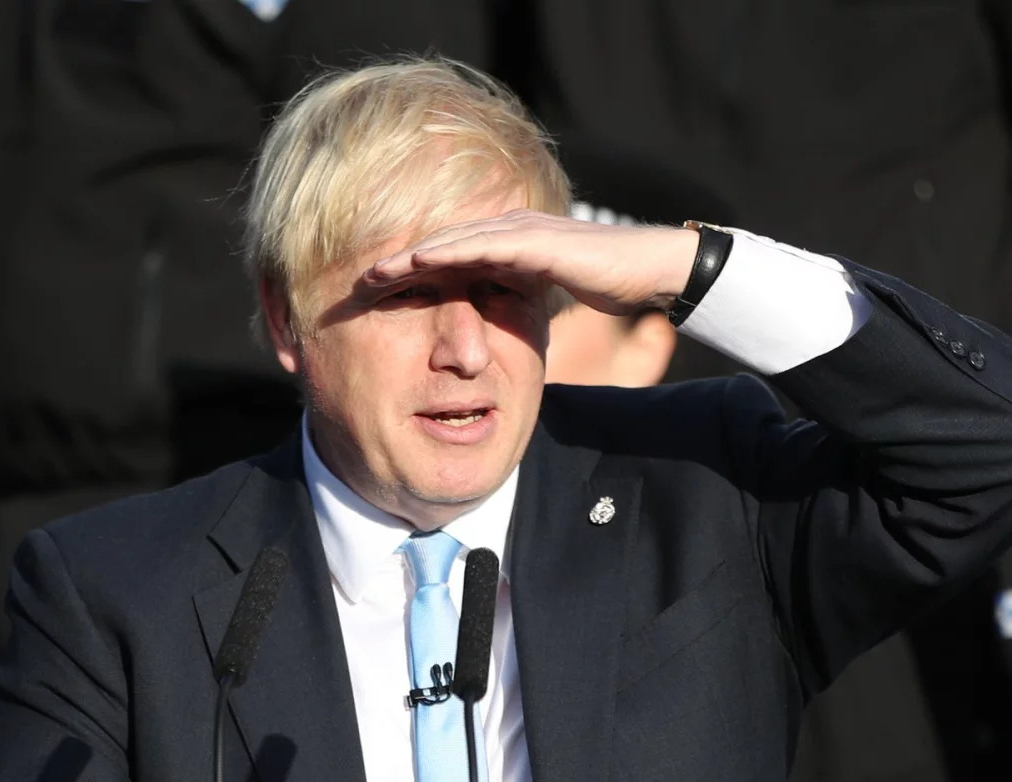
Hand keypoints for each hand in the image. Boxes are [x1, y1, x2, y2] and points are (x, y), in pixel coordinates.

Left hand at [363, 209, 699, 315]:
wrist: (653, 270)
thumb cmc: (608, 281)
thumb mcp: (550, 295)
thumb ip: (520, 298)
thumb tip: (496, 321)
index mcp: (510, 245)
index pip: (452, 258)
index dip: (413, 273)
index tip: (380, 293)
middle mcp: (510, 230)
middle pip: (442, 244)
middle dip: (399, 262)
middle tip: (359, 280)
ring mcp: (522, 231)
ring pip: (453, 241)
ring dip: (411, 257)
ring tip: (374, 272)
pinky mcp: (537, 242)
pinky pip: (482, 246)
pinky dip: (447, 253)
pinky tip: (418, 261)